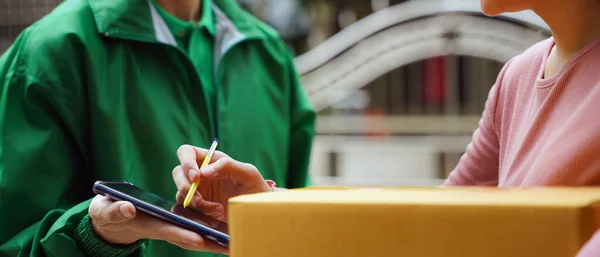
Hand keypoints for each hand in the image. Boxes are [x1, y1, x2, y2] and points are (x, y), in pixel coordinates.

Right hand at [88, 195, 227, 253]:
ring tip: (232, 242)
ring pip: (195, 234)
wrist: (112, 217)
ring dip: (213, 239)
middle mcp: (163, 227)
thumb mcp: (109, 211)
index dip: (183, 235)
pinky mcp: (174, 223)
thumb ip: (117, 210)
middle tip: (227, 246)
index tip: (199, 240)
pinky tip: (225, 233)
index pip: (169, 230)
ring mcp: (170, 226)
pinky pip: (194, 228)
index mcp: (149, 224)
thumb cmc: (109, 212)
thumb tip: (128, 208)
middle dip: (208, 243)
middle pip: (188, 237)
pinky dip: (209, 233)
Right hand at [172, 145, 271, 221]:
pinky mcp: (197, 208)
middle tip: (200, 201)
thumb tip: (203, 171)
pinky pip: (187, 211)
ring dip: (197, 205)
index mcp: (210, 160)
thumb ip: (228, 166)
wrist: (258, 212)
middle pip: (177, 173)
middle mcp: (200, 174)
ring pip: (182, 195)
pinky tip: (216, 218)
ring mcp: (197, 191)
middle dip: (185, 187)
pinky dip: (199, 216)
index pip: (186, 152)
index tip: (196, 177)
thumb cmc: (256, 188)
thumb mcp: (248, 174)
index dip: (186, 162)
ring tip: (219, 210)